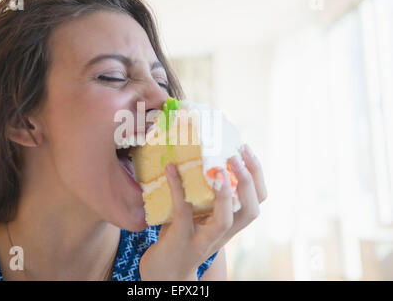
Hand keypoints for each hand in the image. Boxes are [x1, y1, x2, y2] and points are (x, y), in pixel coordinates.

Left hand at [139, 144, 267, 279]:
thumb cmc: (182, 237)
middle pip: (251, 210)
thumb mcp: (200, 215)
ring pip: (225, 220)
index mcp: (231, 224)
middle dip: (248, 181)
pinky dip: (178, 188)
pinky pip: (183, 212)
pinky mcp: (181, 239)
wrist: (166, 272)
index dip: (257, 175)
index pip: (258, 200)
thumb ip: (204, 194)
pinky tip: (171, 169)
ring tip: (218, 169)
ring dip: (224, 194)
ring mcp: (203, 239)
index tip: (246, 150)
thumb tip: (196, 155)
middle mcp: (223, 234)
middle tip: (236, 154)